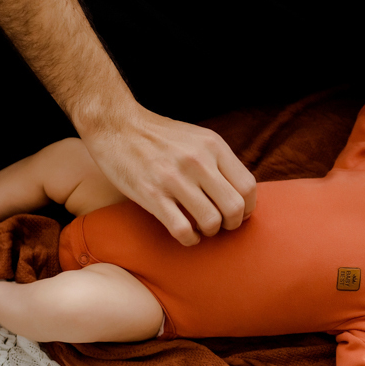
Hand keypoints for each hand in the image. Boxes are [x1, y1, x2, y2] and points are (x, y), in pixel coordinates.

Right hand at [82, 105, 256, 245]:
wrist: (116, 125)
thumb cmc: (159, 136)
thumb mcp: (197, 138)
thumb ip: (219, 161)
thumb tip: (242, 193)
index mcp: (213, 146)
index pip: (247, 186)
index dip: (248, 207)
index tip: (239, 213)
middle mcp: (197, 161)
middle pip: (235, 207)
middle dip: (233, 223)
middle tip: (222, 225)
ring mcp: (174, 179)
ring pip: (211, 221)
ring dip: (210, 232)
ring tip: (202, 228)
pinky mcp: (152, 195)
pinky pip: (182, 230)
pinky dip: (190, 239)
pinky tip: (187, 235)